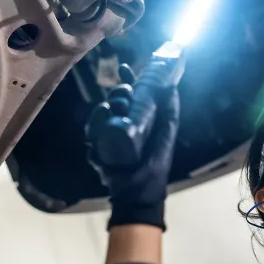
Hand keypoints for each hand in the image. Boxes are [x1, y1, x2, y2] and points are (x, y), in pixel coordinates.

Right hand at [86, 72, 180, 231]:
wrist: (142, 195)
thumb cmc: (156, 165)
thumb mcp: (166, 135)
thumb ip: (170, 113)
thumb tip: (172, 88)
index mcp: (138, 121)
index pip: (130, 96)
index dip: (127, 81)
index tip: (125, 69)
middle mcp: (121, 127)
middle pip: (112, 103)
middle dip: (116, 94)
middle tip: (123, 93)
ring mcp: (108, 140)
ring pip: (98, 118)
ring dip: (102, 110)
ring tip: (110, 108)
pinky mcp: (98, 154)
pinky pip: (91, 140)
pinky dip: (94, 133)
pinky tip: (99, 129)